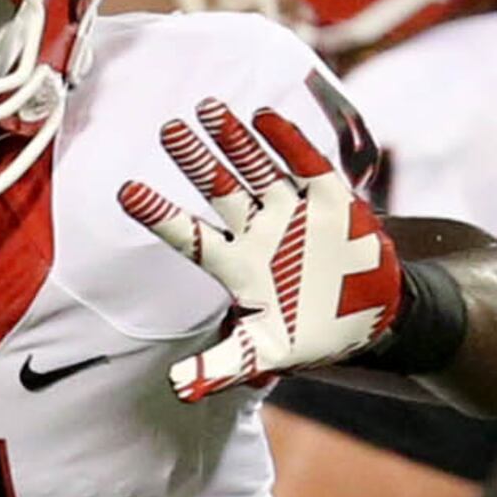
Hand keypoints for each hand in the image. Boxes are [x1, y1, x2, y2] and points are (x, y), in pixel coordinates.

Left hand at [120, 99, 402, 401]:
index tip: (126, 192)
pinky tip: (265, 117)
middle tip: (167, 129)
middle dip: (195, 160)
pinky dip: (288, 142)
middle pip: (220, 190)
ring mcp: (293, 212)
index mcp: (236, 265)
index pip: (190, 236)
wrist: (370, 319)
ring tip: (209, 108)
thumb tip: (177, 388)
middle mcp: (258, 231)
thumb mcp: (265, 354)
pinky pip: (306, 165)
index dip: (160, 215)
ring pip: (257, 169)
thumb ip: (222, 367)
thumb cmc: (309, 333)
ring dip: (235, 140)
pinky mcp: (330, 200)